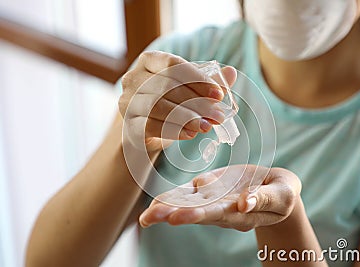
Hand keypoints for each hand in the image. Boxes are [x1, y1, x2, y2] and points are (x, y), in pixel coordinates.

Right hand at [119, 51, 236, 151]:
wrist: (147, 131)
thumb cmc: (170, 103)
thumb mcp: (190, 90)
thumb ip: (208, 81)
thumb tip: (231, 72)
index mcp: (149, 61)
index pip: (173, 65)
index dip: (198, 79)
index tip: (219, 94)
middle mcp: (133, 78)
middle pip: (166, 86)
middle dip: (197, 102)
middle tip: (218, 115)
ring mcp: (127, 102)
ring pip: (158, 106)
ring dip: (187, 117)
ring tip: (206, 126)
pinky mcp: (128, 125)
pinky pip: (151, 126)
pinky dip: (174, 130)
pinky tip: (190, 133)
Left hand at [139, 165, 301, 231]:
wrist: (277, 190)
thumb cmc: (283, 194)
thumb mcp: (282, 195)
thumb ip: (263, 199)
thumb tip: (243, 205)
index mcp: (240, 213)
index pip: (215, 214)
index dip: (195, 214)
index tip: (175, 218)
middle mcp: (223, 210)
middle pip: (195, 212)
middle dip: (172, 214)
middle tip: (149, 218)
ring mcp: (216, 200)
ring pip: (189, 203)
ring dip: (167, 207)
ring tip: (147, 213)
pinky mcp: (213, 188)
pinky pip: (192, 192)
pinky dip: (175, 195)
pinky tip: (159, 200)